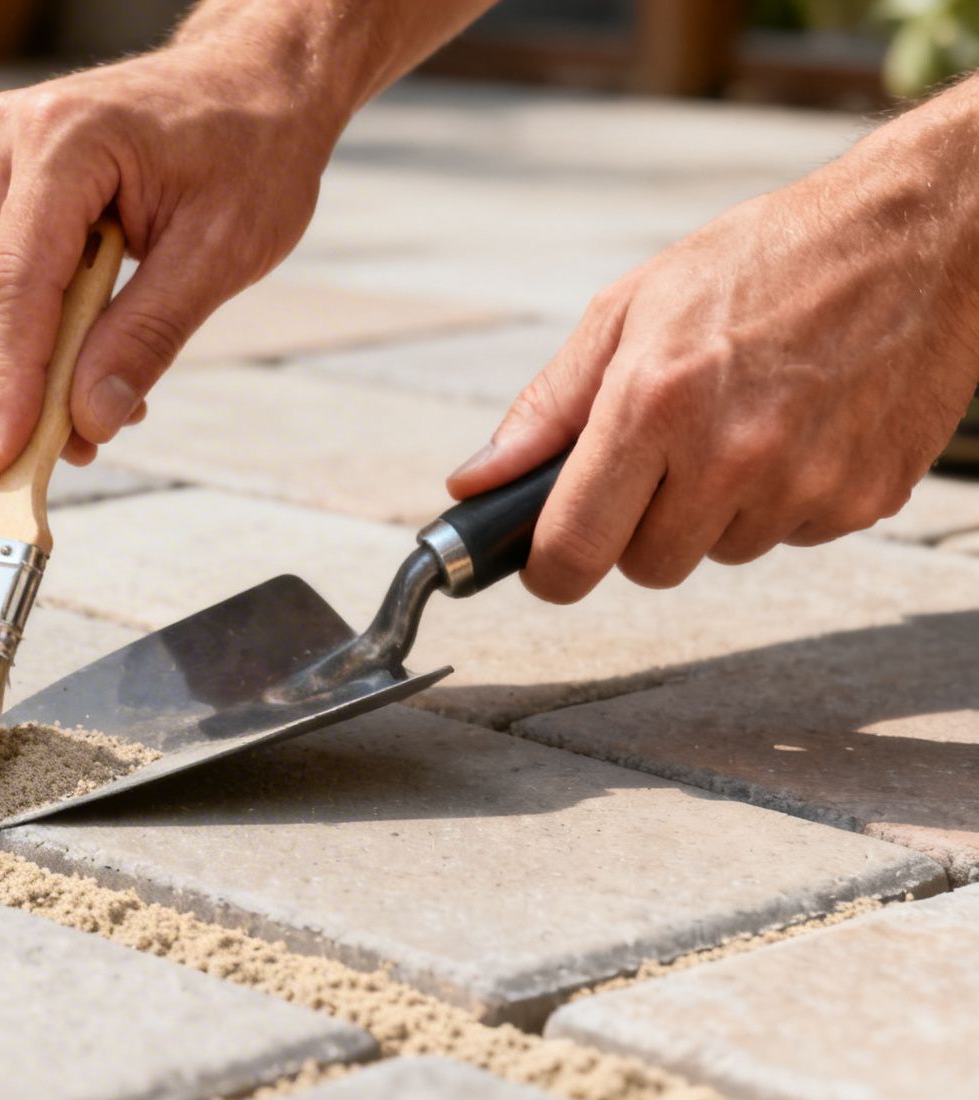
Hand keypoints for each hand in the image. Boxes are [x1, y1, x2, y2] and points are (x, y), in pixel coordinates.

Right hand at [0, 41, 343, 473]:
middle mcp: (9, 137)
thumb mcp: (223, 249)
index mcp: (66, 139)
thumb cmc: (252, 147)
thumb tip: (88, 418)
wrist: (255, 81)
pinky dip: (21, 335)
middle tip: (35, 460)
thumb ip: (149, 334)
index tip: (3, 456)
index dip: (4, 381)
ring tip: (75, 423)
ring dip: (7, 368)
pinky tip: (73, 372)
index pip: (12, 283)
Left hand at [447, 115, 978, 602]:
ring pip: (719, 553)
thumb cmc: (763, 261)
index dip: (549, 568)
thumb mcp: (630, 310)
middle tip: (660, 457)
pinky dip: (781, 501)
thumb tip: (474, 483)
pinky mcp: (864, 499)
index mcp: (654, 404)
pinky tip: (797, 429)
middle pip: (646, 566)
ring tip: (741, 423)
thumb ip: (546, 407)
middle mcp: (730, 455)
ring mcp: (804, 485)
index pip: (573, 548)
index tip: (547, 558)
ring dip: (713, 511)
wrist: (918, 238)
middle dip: (636, 528)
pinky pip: (789, 537)